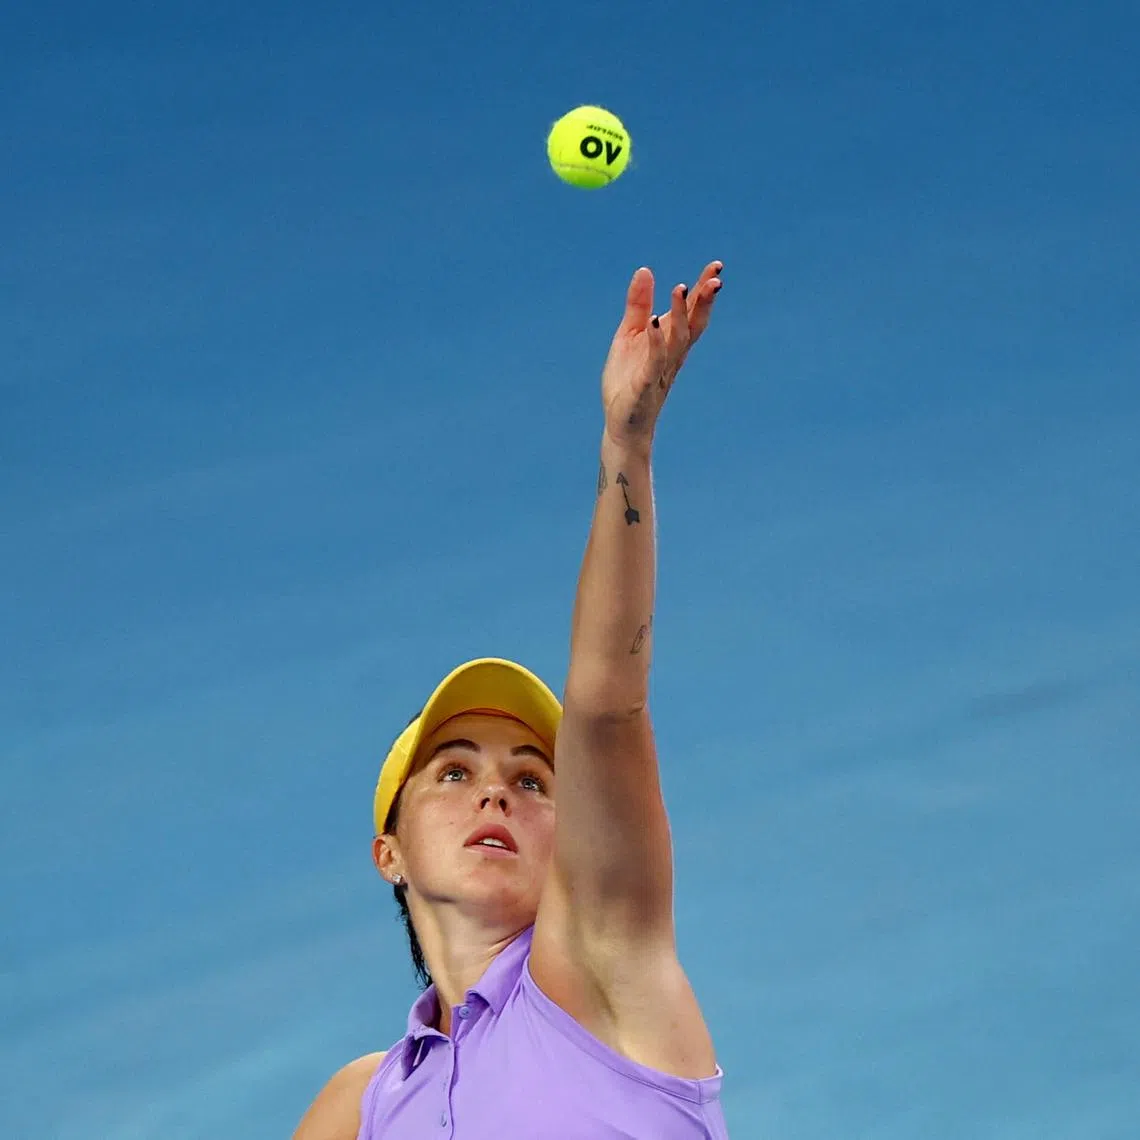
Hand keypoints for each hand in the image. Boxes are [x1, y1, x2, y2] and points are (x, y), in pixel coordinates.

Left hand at [600, 260, 722, 452]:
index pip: (693, 313)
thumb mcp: (630, 335)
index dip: (704, 291)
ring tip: (681, 288)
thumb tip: (645, 270)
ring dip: (681, 314)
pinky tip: (653, 322)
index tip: (716, 266)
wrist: (622, 423)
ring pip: (677, 339)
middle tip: (715, 278)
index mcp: (672, 341)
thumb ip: (639, 305)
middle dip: (704, 301)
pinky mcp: (645, 384)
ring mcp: (661, 370)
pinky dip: (655, 341)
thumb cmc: (628, 379)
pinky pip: (654, 361)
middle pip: (694, 324)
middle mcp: (673, 355)